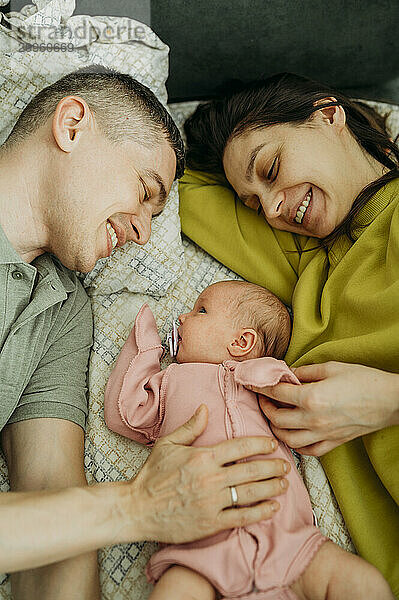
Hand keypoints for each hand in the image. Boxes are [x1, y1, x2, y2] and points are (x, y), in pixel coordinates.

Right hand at [127, 405, 289, 543]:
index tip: (272, 444)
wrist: (138, 508)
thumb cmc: (152, 474)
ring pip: (250, 493)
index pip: (239, 446)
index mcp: (202, 456)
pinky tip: (272, 507)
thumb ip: (191, 427)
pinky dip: (260, 512)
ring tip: (284, 484)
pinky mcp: (210, 523)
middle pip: (250, 470)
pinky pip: (241, 517)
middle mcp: (210, 478)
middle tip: (286, 465)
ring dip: (271, 488)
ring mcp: (211, 502)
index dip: (260, 444)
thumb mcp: (168, 444)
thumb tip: (205, 408)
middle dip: (272, 467)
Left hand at [248, 361, 398, 455]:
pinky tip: (292, 433)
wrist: (390, 400)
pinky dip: (294, 444)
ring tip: (273, 415)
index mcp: (311, 397)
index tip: (251, 382)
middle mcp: (313, 419)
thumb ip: (305, 371)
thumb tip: (288, 373)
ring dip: (275, 427)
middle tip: (262, 397)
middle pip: (276, 418)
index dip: (260, 386)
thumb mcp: (332, 367)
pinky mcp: (333, 443)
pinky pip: (307, 451)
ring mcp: (323, 434)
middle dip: (264, 406)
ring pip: (287, 439)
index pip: (276, 392)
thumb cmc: (364, 380)